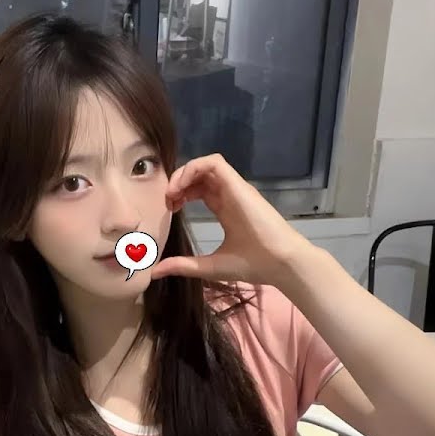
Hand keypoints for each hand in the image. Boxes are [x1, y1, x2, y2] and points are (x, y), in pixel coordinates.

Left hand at [150, 154, 304, 286]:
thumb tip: (155, 272)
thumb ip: (183, 266)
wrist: (280, 263)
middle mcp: (230, 195)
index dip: (181, 193)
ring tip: (172, 192)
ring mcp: (235, 188)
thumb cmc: (252, 265)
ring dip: (183, 173)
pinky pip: (213, 163)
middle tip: (167, 201)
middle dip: (178, 182)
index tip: (170, 209)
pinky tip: (181, 187)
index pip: (200, 189)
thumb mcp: (209, 266)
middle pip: (200, 174)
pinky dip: (193, 168)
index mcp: (227, 209)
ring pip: (205, 164)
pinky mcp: (238, 184)